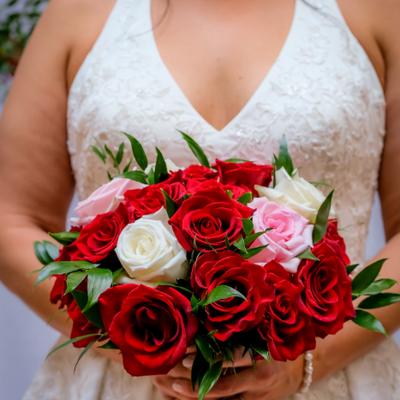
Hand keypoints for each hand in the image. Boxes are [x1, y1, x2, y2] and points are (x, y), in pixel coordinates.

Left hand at [153, 348, 303, 399]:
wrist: (300, 370)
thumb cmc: (277, 343)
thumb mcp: (263, 333)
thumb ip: (241, 333)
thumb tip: (209, 325)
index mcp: (262, 356)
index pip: (229, 358)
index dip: (206, 356)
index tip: (185, 352)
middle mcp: (258, 380)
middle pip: (221, 385)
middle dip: (195, 380)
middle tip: (172, 373)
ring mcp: (256, 397)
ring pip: (222, 399)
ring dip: (197, 393)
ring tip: (175, 388)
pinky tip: (192, 395)